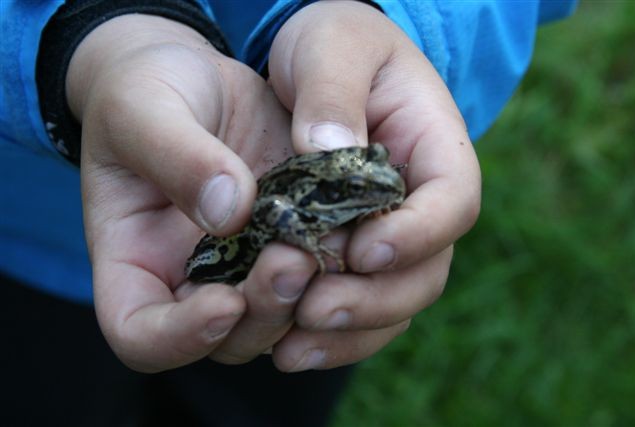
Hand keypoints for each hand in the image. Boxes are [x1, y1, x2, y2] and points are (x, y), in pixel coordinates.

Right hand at [68, 14, 315, 371]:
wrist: (193, 79)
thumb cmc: (144, 92)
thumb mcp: (142, 109)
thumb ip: (177, 157)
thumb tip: (230, 212)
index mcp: (134, 262)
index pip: (142, 336)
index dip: (182, 337)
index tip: (224, 299)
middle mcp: (189, 279)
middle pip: (227, 339)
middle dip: (264, 311)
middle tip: (293, 259)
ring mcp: (242, 266)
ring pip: (280, 319)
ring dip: (308, 296)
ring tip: (330, 241)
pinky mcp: (285, 240)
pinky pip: (316, 276)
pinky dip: (337, 266)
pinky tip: (354, 228)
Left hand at [266, 1, 480, 370]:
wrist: (321, 63)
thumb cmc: (336, 43)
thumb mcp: (332, 44)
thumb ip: (333, 92)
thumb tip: (326, 150)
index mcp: (435, 147)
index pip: (452, 201)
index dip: (418, 234)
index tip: (364, 249)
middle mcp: (421, 202)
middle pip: (427, 269)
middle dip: (376, 298)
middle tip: (316, 308)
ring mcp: (393, 234)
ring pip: (394, 300)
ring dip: (350, 330)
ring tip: (291, 346)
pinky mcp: (357, 255)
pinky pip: (359, 305)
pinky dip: (330, 333)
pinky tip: (284, 344)